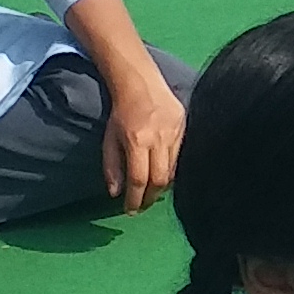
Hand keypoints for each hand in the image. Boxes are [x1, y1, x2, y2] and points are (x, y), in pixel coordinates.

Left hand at [98, 72, 185, 211]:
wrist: (141, 84)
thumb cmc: (121, 113)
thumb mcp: (109, 139)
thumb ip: (112, 166)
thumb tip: (116, 193)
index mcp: (137, 141)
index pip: (139, 179)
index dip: (135, 198)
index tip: (130, 210)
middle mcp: (158, 139)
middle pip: (159, 179)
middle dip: (150, 197)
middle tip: (143, 205)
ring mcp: (174, 133)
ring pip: (172, 170)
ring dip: (161, 185)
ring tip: (151, 192)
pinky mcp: (184, 128)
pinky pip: (179, 156)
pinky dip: (170, 169)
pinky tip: (162, 173)